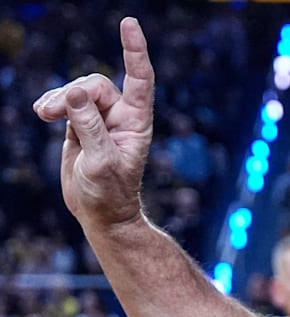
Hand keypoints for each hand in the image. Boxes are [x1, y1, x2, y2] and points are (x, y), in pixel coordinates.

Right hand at [32, 17, 153, 231]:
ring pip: (78, 91)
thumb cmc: (109, 191)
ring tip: (43, 114)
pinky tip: (42, 112)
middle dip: (74, 93)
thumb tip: (76, 92)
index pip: (140, 79)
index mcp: (137, 122)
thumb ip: (89, 126)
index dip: (134, 51)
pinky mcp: (81, 124)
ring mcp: (100, 119)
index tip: (128, 24)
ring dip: (59, 98)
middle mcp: (122, 116)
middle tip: (51, 112)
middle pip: (97, 84)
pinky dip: (53, 103)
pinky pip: (65, 102)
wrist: (100, 211)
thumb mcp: (101, 161)